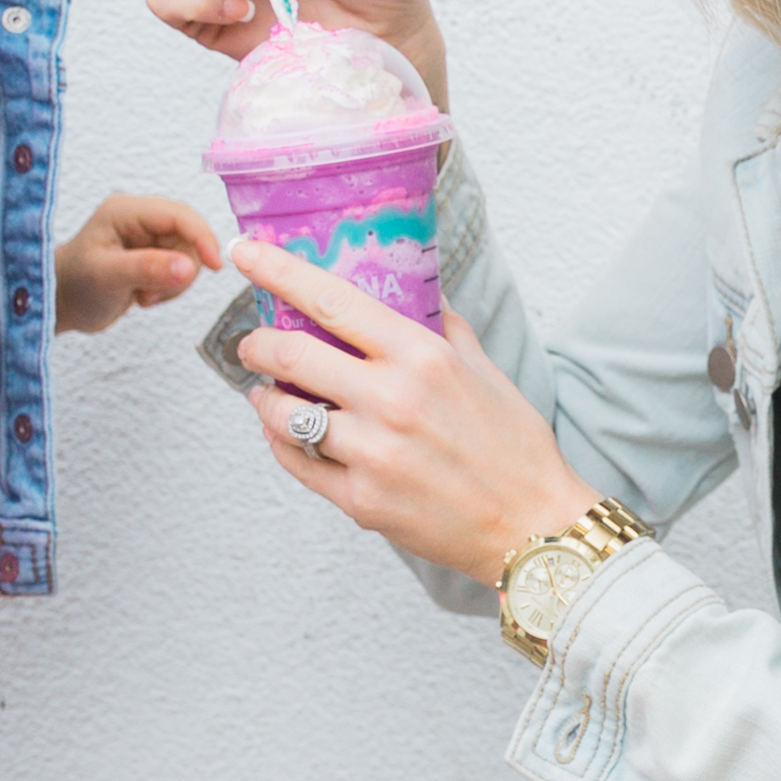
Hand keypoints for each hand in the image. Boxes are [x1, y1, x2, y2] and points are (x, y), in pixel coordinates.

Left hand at [51, 192, 224, 332]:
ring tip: (143, 296)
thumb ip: (147, 269)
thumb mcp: (107, 277)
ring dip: (174, 283)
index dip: (201, 236)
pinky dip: (170, 288)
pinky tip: (143, 296)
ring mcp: (148, 237)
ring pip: (189, 256)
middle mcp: (140, 218)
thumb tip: (190, 267)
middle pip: (188, 237)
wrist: (60, 305)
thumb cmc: (73, 285)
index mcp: (126, 211)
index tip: (216, 266)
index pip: (178, 214)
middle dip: (180, 270)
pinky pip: (182, 269)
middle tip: (151, 293)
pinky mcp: (153, 256)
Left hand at [227, 235, 591, 583]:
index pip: (332, 300)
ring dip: (264, 397)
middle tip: (254, 342)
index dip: (278, 271)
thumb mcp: (485, 370)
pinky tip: (288, 435)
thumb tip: (413, 292)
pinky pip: (296, 463)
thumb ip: (443, 328)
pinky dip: (281, 443)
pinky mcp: (360, 500)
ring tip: (268, 393)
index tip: (247, 254)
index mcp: (422, 357)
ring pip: (282, 413)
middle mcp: (390, 400)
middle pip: (290, 354)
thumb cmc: (514, 447)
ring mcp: (371, 454)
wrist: (533, 526)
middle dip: (258, 343)